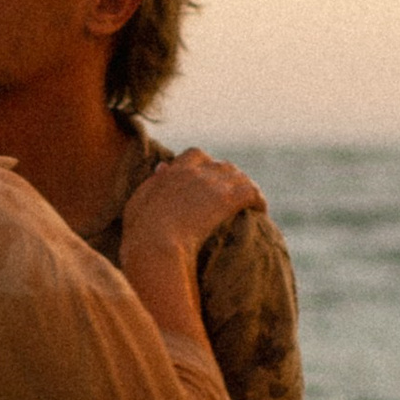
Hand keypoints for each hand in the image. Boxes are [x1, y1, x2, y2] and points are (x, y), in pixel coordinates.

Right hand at [120, 148, 263, 263]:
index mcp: (173, 172)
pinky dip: (258, 200)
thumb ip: (152, 183)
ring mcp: (212, 184)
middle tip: (234, 195)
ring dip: (245, 188)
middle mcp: (195, 173)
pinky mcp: (227, 199)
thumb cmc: (141, 232)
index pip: (196, 155)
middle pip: (222, 166)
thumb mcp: (138, 203)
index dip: (205, 165)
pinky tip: (261, 211)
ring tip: (250, 204)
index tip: (208, 177)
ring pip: (239, 177)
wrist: (154, 245)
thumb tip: (162, 167)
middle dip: (230, 178)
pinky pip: (251, 192)